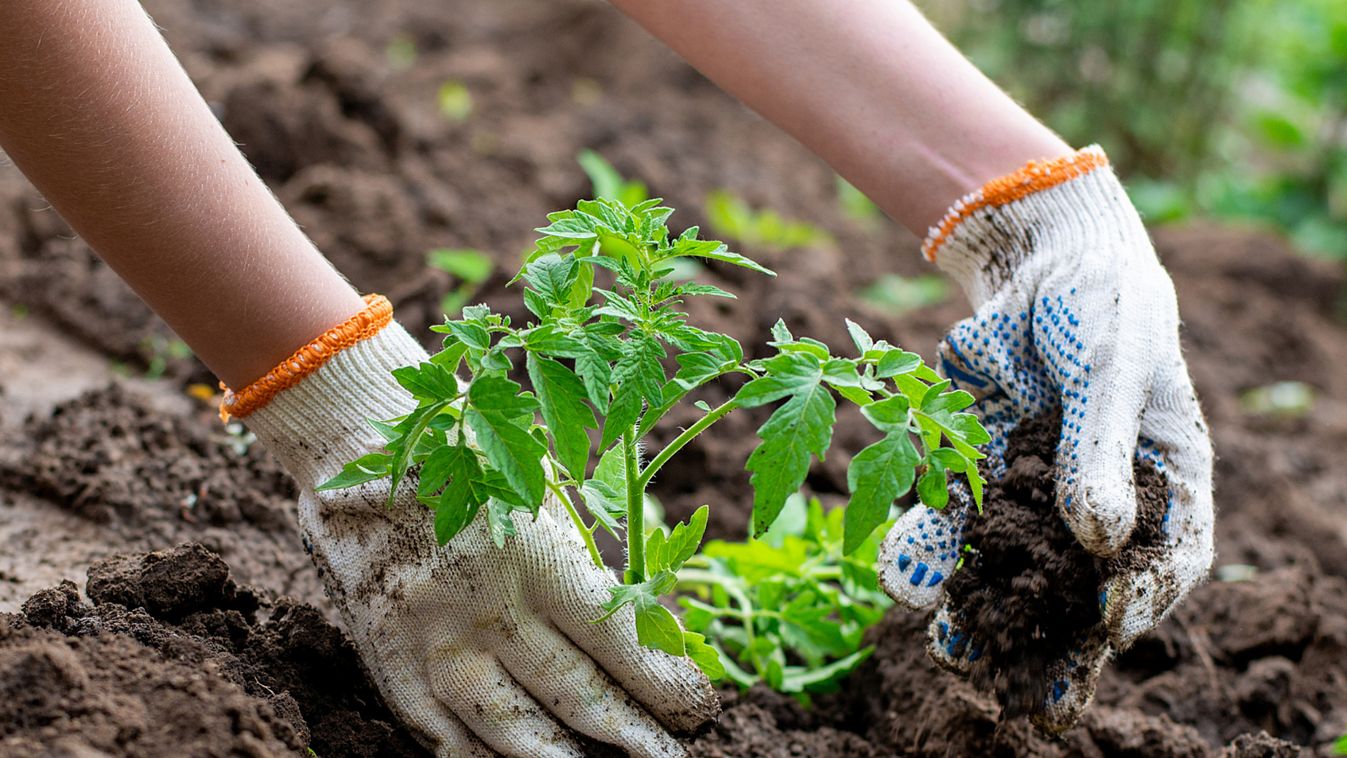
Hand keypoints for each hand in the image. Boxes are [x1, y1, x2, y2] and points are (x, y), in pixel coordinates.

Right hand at [237, 313, 716, 756]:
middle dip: (635, 734)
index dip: (665, 681)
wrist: (357, 445)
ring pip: (514, 732)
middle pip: (576, 696)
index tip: (699, 706)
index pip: (618, 642)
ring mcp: (433, 645)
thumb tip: (649, 634)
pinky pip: (444, 739)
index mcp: (535, 556)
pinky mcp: (390, 664)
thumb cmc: (471, 461)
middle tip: (675, 755)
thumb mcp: (542, 494)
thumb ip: (583, 565)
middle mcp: (485, 610)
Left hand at [875, 147, 1213, 730]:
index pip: (1166, 558)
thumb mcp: (1110, 371)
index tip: (1106, 624)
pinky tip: (908, 578)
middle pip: (1083, 583)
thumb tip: (1100, 543)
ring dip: (984, 606)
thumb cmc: (1100, 306)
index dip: (1140, 598)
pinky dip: (935, 548)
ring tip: (954, 650)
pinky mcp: (982, 469)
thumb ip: (1100, 452)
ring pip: (1013, 563)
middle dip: (1052, 636)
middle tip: (1025, 694)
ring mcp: (1039, 489)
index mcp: (1166, 479)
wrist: (1036, 260)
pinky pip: (958, 520)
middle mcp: (1103, 500)